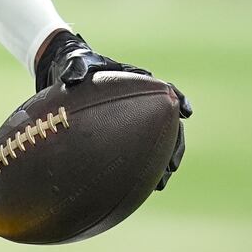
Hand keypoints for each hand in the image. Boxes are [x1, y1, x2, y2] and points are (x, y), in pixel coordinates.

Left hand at [35, 30, 191, 189]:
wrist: (66, 74)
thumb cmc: (75, 66)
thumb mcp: (74, 62)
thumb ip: (76, 67)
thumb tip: (71, 77)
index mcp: (138, 83)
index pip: (165, 91)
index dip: (178, 100)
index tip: (185, 111)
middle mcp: (142, 104)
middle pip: (168, 125)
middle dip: (175, 145)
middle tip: (172, 165)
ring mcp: (133, 121)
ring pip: (157, 144)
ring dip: (161, 163)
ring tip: (160, 183)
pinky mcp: (120, 135)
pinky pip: (135, 153)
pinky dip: (139, 169)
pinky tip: (136, 188)